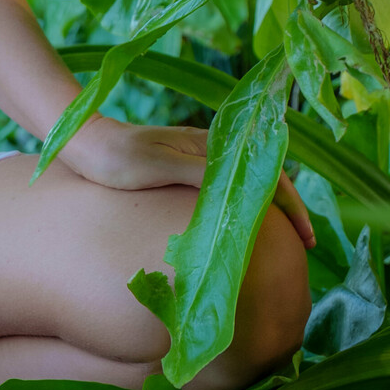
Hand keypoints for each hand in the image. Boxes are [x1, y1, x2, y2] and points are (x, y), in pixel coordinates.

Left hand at [62, 116, 315, 250]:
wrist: (84, 143)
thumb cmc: (117, 156)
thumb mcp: (159, 164)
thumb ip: (199, 174)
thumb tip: (239, 191)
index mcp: (211, 146)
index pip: (267, 174)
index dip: (290, 206)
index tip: (305, 237)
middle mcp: (211, 150)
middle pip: (263, 180)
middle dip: (288, 211)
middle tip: (305, 247)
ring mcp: (198, 159)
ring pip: (247, 186)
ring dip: (269, 212)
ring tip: (285, 241)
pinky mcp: (184, 170)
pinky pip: (227, 190)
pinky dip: (245, 209)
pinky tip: (245, 228)